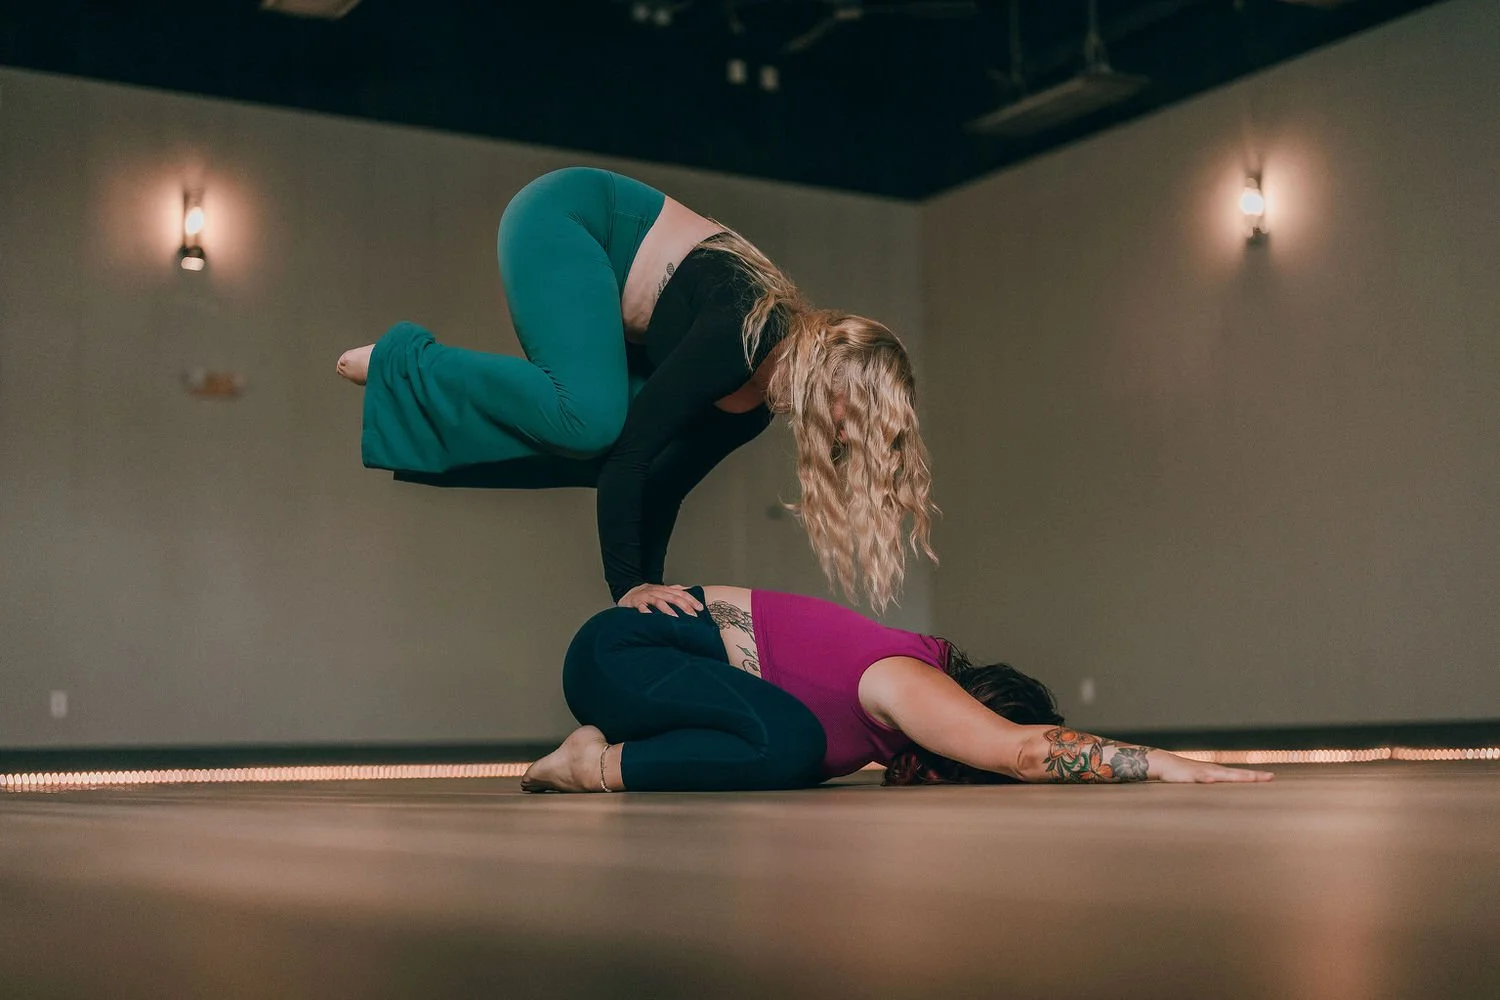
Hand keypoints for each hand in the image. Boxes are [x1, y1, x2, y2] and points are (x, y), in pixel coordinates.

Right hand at [617, 583, 702, 617]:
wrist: (627, 592)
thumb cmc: (648, 594)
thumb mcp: (662, 591)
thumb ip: (675, 591)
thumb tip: (689, 591)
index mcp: (665, 590)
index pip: (681, 593)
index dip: (691, 600)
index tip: (700, 608)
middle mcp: (658, 591)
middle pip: (673, 597)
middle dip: (684, 606)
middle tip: (692, 616)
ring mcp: (647, 596)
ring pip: (659, 601)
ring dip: (668, 610)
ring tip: (676, 617)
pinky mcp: (636, 602)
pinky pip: (642, 607)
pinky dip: (646, 611)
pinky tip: (651, 617)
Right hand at [1152, 750, 1273, 783]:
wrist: (1164, 763)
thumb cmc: (1184, 774)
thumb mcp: (1201, 782)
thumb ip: (1213, 787)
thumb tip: (1224, 798)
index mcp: (1217, 773)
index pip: (1240, 775)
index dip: (1255, 776)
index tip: (1271, 777)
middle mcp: (1213, 770)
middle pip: (1236, 774)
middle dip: (1253, 776)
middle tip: (1270, 777)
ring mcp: (1203, 772)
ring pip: (1222, 774)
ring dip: (1236, 776)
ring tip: (1250, 778)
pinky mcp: (1190, 775)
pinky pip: (1200, 777)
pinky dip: (1206, 778)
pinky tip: (1212, 780)